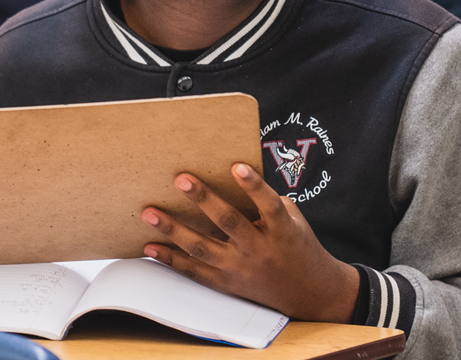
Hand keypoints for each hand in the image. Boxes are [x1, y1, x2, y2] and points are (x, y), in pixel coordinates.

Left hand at [141, 164, 358, 322]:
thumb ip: (268, 201)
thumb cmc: (299, 245)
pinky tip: (150, 246)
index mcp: (282, 230)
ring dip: (174, 230)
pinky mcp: (228, 284)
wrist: (311, 294)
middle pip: (229, 223)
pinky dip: (171, 259)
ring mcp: (241, 269)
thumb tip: (234, 174)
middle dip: (204, 199)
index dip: (254, 186)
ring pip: (203, 249)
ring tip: (149, 213)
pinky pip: (195, 272)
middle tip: (181, 178)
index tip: (237, 166)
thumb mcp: (294, 220)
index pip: (269, 204)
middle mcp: (260, 250)